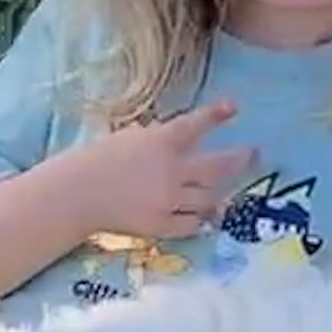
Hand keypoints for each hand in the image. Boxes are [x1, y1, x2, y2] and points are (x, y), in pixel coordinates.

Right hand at [85, 101, 256, 244]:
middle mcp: (172, 170)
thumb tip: (178, 138)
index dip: (217, 114)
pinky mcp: (163, 224)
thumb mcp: (128, 137)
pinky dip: (201, 217)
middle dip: (241, 160)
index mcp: (161, 142)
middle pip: (218, 166)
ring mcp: (170, 199)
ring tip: (231, 188)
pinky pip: (193, 223)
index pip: (196, 124)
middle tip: (254, 154)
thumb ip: (156, 137)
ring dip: (223, 191)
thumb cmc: (97, 160)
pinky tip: (207, 214)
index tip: (233, 106)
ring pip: (210, 197)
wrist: (76, 194)